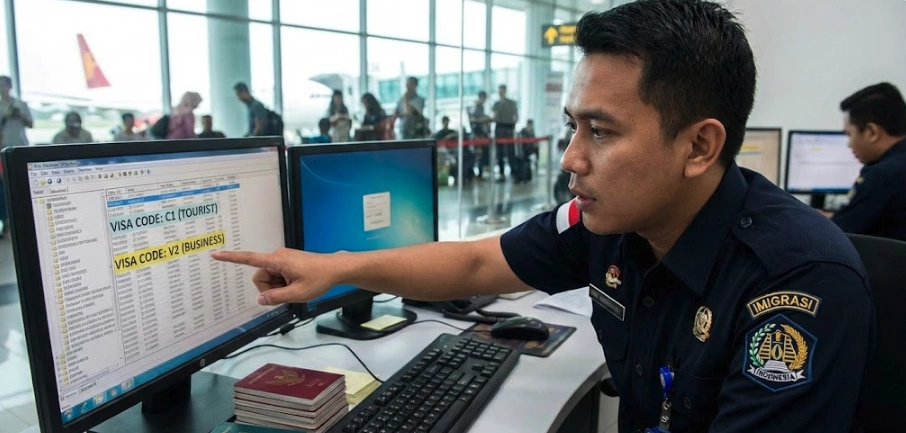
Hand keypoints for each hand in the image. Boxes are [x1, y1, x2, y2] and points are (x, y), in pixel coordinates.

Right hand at [211, 248, 340, 305]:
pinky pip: (276, 276)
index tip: (215, 254)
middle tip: (289, 292)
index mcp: (277, 261)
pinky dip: (283, 284)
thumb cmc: (319, 279)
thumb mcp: (297, 294)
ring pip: (268, 279)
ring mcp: (282, 259)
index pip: (249, 259)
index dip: (231, 258)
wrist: (336, 269)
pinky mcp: (286, 262)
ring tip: (295, 287)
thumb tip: (259, 300)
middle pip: (260, 277)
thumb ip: (275, 298)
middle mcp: (277, 257)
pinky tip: (296, 284)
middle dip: (269, 289)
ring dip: (278, 287)